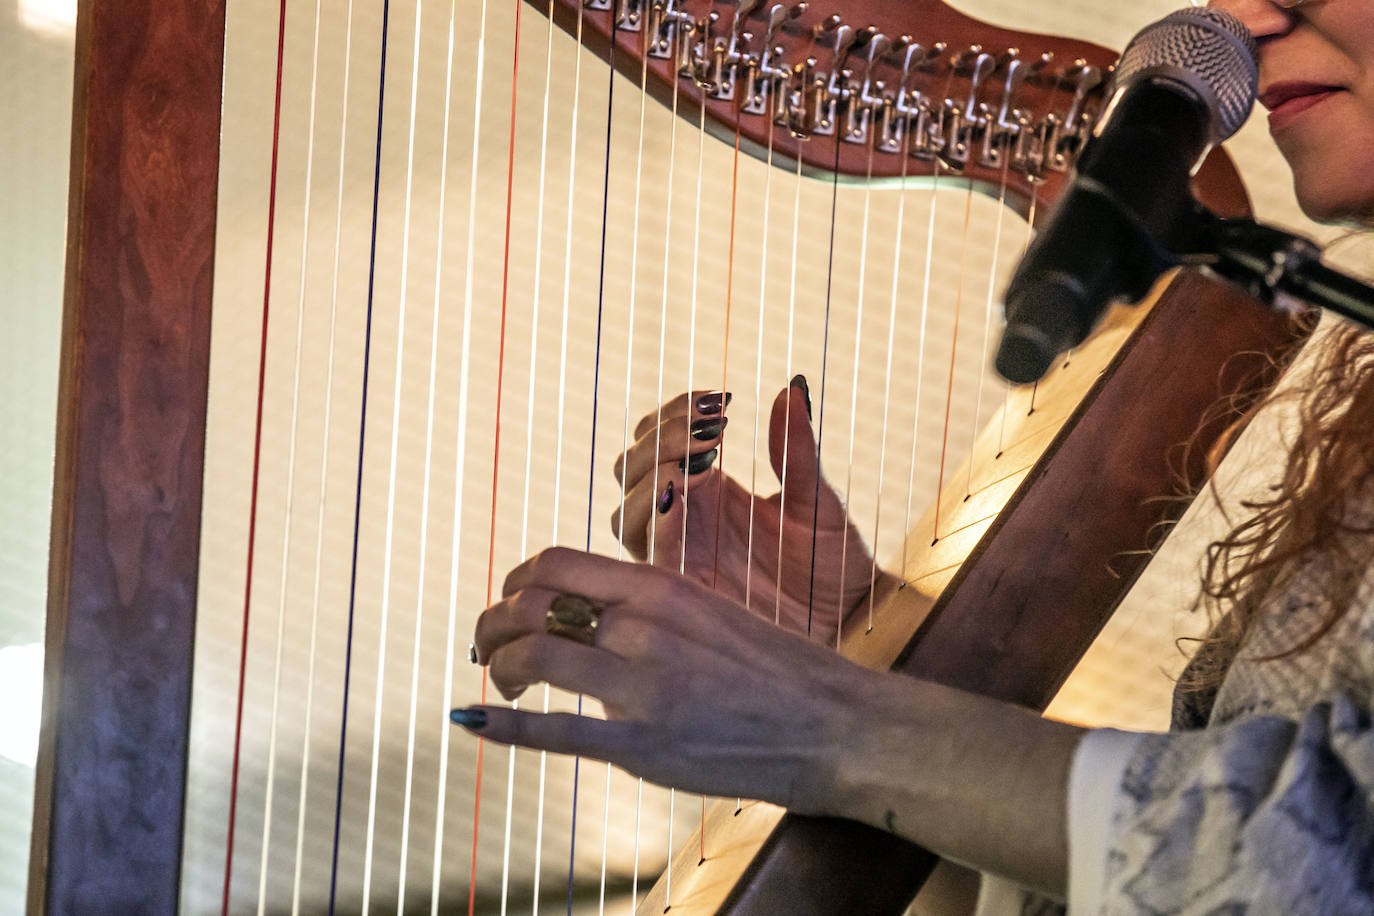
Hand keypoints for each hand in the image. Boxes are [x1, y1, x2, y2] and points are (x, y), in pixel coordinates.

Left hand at [459, 546, 1082, 895]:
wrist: (835, 725)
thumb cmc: (776, 668)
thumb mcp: (710, 611)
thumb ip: (649, 606)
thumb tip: (592, 608)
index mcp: (661, 588)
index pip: (552, 563)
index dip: (515, 580)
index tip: (510, 600)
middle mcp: (644, 628)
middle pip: (528, 606)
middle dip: (491, 622)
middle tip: (485, 641)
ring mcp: (642, 689)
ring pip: (531, 659)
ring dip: (495, 666)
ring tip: (496, 679)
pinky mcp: (643, 748)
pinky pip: (554, 733)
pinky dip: (503, 725)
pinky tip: (472, 719)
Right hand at [610, 377, 882, 642]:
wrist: (852, 624)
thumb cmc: (835, 567)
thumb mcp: (819, 501)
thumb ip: (797, 452)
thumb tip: (790, 390)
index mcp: (710, 493)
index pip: (659, 441)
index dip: (674, 414)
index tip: (720, 401)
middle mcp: (686, 523)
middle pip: (630, 471)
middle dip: (661, 439)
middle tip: (712, 431)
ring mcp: (680, 559)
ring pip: (625, 513)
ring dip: (652, 476)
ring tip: (703, 461)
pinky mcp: (685, 593)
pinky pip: (648, 556)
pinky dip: (656, 520)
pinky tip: (685, 494)